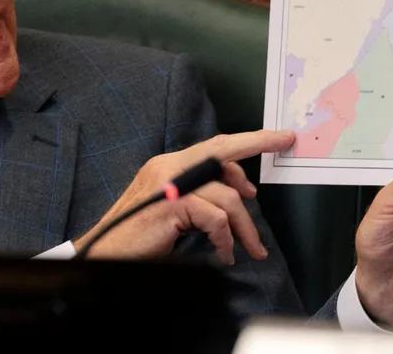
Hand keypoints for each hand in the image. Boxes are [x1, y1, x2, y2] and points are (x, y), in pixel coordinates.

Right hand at [74, 129, 295, 263]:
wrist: (107, 253)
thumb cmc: (139, 237)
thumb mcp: (174, 211)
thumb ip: (200, 197)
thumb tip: (238, 195)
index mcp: (169, 165)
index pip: (214, 146)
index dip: (247, 140)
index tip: (276, 137)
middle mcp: (169, 166)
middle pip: (222, 151)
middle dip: (257, 142)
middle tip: (284, 143)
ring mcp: (169, 184)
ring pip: (226, 197)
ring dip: (244, 228)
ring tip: (250, 249)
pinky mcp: (172, 205)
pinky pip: (215, 218)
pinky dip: (225, 240)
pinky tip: (224, 254)